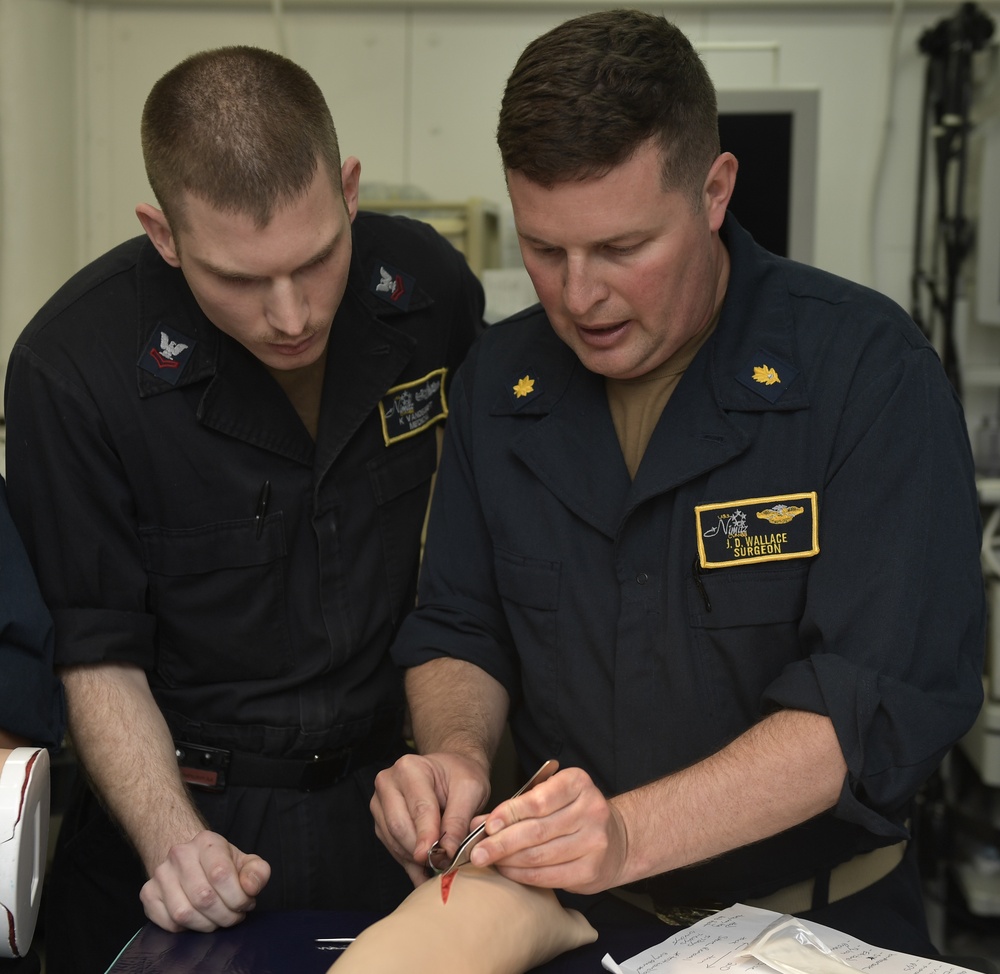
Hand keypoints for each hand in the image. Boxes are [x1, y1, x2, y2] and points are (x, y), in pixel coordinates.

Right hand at [139, 829, 270, 932]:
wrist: (190, 860)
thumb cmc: (221, 864)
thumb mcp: (245, 862)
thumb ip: (257, 872)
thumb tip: (250, 887)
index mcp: (207, 841)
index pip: (221, 874)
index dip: (238, 897)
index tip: (246, 903)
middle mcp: (180, 854)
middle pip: (203, 897)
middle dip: (225, 915)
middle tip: (234, 916)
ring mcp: (161, 874)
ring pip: (184, 913)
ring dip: (207, 925)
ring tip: (219, 919)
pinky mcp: (148, 893)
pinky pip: (168, 923)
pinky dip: (187, 929)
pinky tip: (199, 919)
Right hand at [371, 751, 490, 885]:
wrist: (452, 771)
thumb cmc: (461, 776)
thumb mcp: (471, 790)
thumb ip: (458, 820)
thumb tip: (446, 852)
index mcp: (409, 768)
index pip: (419, 808)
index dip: (429, 836)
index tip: (439, 858)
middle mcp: (388, 783)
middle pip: (400, 826)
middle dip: (423, 851)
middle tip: (444, 865)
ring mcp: (381, 804)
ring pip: (394, 841)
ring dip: (417, 860)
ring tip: (440, 868)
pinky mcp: (381, 822)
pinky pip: (392, 849)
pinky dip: (411, 864)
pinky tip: (426, 873)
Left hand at [468, 766, 627, 894]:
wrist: (615, 840)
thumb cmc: (572, 813)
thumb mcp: (550, 797)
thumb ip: (516, 807)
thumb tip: (477, 823)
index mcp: (578, 783)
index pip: (539, 799)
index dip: (510, 813)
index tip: (488, 825)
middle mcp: (591, 810)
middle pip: (537, 830)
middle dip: (502, 842)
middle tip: (478, 852)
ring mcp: (594, 842)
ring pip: (540, 855)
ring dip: (509, 861)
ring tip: (489, 861)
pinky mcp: (591, 870)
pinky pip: (549, 876)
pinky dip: (523, 875)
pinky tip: (509, 871)